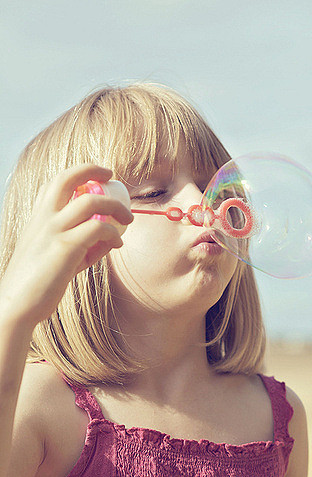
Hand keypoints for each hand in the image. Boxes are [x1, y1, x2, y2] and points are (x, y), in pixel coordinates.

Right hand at [0, 164, 133, 328]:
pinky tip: (117, 244)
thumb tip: (109, 239)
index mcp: (38, 217)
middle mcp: (44, 218)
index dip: (80, 172)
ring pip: (91, 201)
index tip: (100, 175)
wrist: (17, 305)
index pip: (57, 181)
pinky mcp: (66, 248)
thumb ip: (82, 244)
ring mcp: (54, 231)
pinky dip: (114, 234)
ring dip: (116, 207)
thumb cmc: (38, 283)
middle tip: (115, 181)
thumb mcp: (57, 257)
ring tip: (128, 219)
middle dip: (95, 171)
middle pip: (69, 178)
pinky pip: (98, 229)